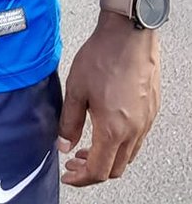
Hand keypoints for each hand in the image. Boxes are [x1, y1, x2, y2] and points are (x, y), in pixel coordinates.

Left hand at [58, 12, 160, 185]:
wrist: (129, 36)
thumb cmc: (102, 57)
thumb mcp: (76, 89)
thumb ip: (69, 121)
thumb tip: (63, 144)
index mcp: (113, 129)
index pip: (98, 170)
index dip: (80, 178)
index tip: (68, 174)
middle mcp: (134, 131)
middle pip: (116, 169)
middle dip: (93, 171)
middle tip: (74, 162)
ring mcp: (146, 122)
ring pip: (128, 156)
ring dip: (107, 158)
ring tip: (87, 148)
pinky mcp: (151, 111)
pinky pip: (137, 140)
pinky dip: (120, 145)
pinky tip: (105, 130)